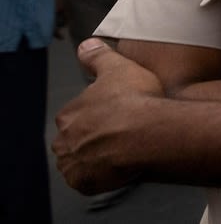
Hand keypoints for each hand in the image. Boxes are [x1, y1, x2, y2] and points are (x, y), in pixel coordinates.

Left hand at [53, 39, 163, 193]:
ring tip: (123, 151)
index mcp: (70, 114)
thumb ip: (99, 56)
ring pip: (81, 160)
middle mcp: (66, 139)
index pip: (78, 115)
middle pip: (77, 139)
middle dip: (95, 137)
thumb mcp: (119, 67)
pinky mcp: (85, 182)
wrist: (148, 133)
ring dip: (97, 157)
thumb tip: (86, 45)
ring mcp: (75, 163)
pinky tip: (120, 168)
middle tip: (121, 133)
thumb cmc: (135, 100)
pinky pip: (89, 181)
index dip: (99, 114)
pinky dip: (101, 177)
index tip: (117, 114)